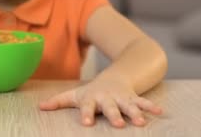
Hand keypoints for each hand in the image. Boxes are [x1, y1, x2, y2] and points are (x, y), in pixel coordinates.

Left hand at [39, 75, 161, 127]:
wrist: (114, 76)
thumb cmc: (91, 91)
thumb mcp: (75, 95)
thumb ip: (59, 101)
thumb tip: (40, 107)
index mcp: (92, 99)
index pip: (87, 107)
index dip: (86, 114)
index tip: (86, 124)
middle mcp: (107, 98)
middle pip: (110, 107)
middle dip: (114, 115)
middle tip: (118, 125)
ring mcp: (122, 97)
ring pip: (129, 105)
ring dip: (135, 113)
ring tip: (141, 122)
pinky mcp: (133, 97)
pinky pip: (143, 101)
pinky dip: (151, 106)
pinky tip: (160, 112)